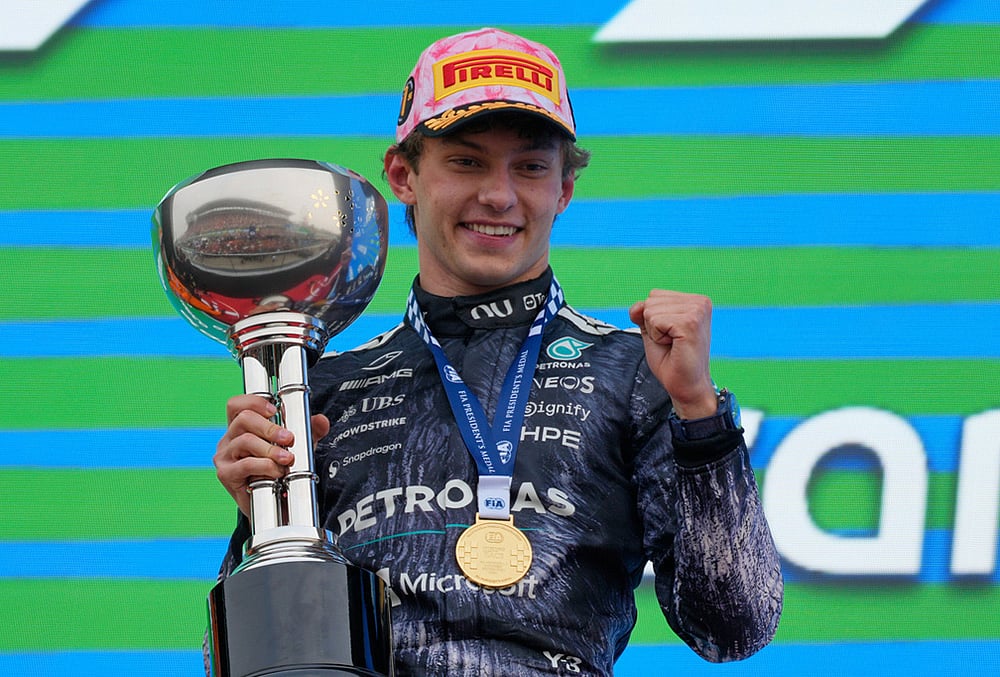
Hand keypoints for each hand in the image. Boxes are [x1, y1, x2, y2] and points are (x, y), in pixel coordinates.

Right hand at [214, 394, 330, 515]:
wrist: (274, 505)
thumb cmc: (280, 470)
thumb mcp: (298, 447)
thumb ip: (310, 431)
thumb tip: (321, 421)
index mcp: (241, 428)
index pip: (237, 405)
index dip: (254, 402)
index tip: (275, 410)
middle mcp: (229, 439)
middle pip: (243, 419)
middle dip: (270, 427)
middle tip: (289, 438)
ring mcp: (225, 456)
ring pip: (245, 441)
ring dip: (270, 449)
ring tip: (287, 459)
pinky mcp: (226, 474)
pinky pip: (245, 464)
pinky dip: (265, 466)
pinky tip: (277, 472)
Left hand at [628, 289, 717, 419]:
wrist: (686, 386)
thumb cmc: (672, 361)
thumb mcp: (652, 331)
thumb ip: (643, 314)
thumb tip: (636, 306)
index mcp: (695, 301)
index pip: (654, 295)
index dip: (653, 319)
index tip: (671, 336)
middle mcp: (700, 302)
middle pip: (651, 300)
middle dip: (653, 325)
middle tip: (671, 342)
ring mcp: (697, 311)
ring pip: (651, 310)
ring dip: (655, 332)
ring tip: (673, 344)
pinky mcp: (691, 323)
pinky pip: (655, 321)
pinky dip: (657, 337)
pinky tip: (674, 346)